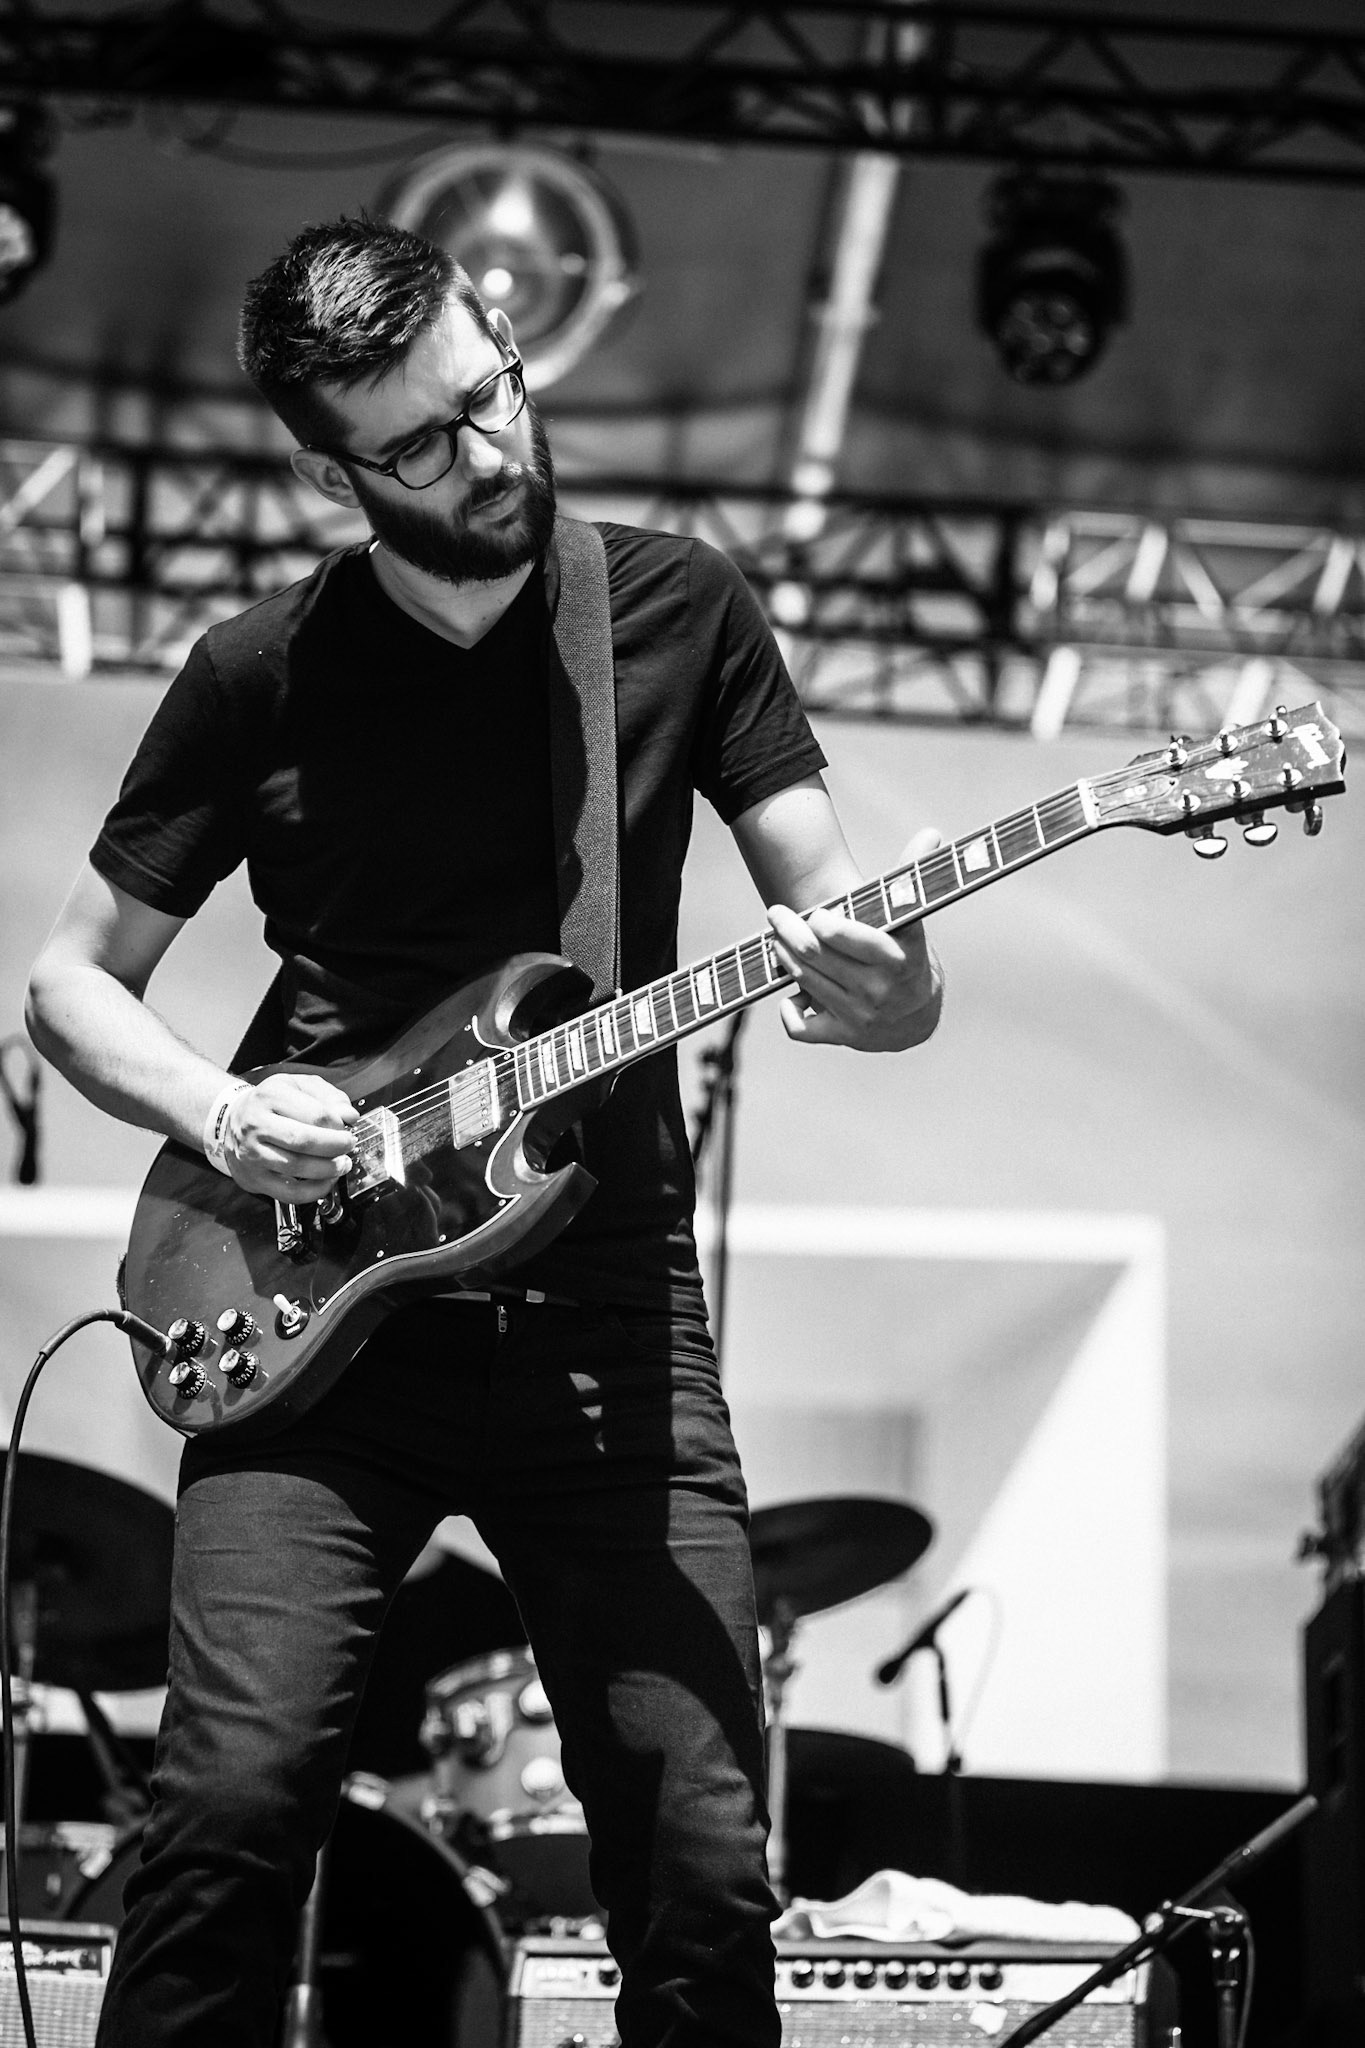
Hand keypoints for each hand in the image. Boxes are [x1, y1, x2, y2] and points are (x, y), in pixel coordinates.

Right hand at [219, 1071, 358, 1200]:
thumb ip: (328, 1096)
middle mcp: (256, 1124)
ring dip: (328, 1169)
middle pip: (304, 1141)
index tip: (346, 1127)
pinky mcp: (254, 1178)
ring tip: (342, 1164)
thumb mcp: (298, 1085)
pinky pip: (290, 1192)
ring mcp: (252, 1154)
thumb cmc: (271, 1104)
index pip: (315, 1114)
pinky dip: (315, 1190)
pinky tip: (326, 1180)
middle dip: (336, 1147)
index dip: (338, 1124)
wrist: (232, 1121)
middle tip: (349, 1146)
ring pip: (298, 1167)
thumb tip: (349, 1115)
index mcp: (270, 1096)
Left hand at [768, 827, 944, 1051]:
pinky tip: (792, 993)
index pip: (856, 938)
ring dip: (783, 954)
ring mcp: (860, 1016)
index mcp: (900, 957)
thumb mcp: (914, 921)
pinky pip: (801, 1028)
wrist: (918, 1018)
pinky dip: (789, 1010)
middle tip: (776, 915)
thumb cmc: (908, 957)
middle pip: (816, 954)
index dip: (827, 924)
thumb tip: (931, 832)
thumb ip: (913, 875)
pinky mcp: (843, 1037)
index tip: (817, 913)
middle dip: (788, 929)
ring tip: (779, 938)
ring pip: (804, 980)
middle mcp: (880, 988)